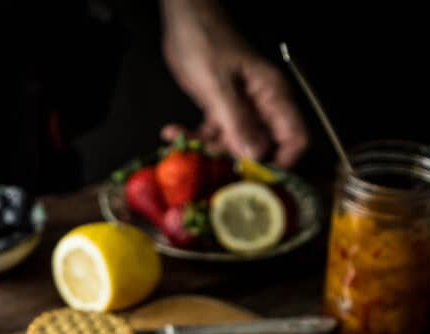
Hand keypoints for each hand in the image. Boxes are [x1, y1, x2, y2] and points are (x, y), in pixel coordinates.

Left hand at [160, 0, 306, 167]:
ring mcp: (240, 109)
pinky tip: (173, 133)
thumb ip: (236, 121)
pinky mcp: (220, 110)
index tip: (257, 181)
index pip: (294, 138)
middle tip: (208, 169)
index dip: (281, 164)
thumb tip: (254, 156)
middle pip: (260, 149)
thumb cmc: (206, 42)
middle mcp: (260, 107)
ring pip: (232, 145)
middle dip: (234, 162)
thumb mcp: (218, 85)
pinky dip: (194, 137)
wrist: (184, 19)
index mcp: (271, 97)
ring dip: (207, 151)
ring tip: (182, 146)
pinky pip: (212, 134)